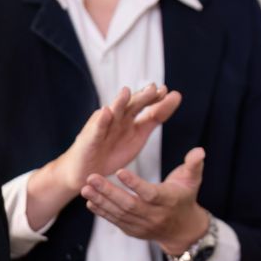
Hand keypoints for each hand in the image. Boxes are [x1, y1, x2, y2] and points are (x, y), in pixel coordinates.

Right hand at [26, 84, 180, 229]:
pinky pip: (97, 129)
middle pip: (131, 105)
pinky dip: (101, 120)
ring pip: (113, 112)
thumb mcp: (138, 136)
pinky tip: (106, 112)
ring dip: (119, 102)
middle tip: (154, 89)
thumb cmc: (112, 152)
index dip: (157, 100)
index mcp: (129, 118)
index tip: (171, 93)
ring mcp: (102, 126)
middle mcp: (116, 118)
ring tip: (126, 92)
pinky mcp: (90, 138)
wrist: (88, 171)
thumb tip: (171, 102)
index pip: (145, 106)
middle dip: (142, 97)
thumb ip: (152, 120)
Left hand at [81, 148, 208, 256]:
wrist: (182, 230)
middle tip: (91, 177)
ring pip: (119, 213)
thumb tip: (199, 151)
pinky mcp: (133, 231)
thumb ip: (193, 164)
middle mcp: (154, 215)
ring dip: (101, 201)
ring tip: (85, 188)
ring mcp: (142, 225)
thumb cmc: (185, 197)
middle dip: (108, 191)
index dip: (135, 183)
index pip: (150, 193)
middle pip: (129, 204)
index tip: (119, 170)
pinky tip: (89, 201)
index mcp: (168, 200)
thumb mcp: (192, 180)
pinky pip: (115, 221)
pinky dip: (102, 212)